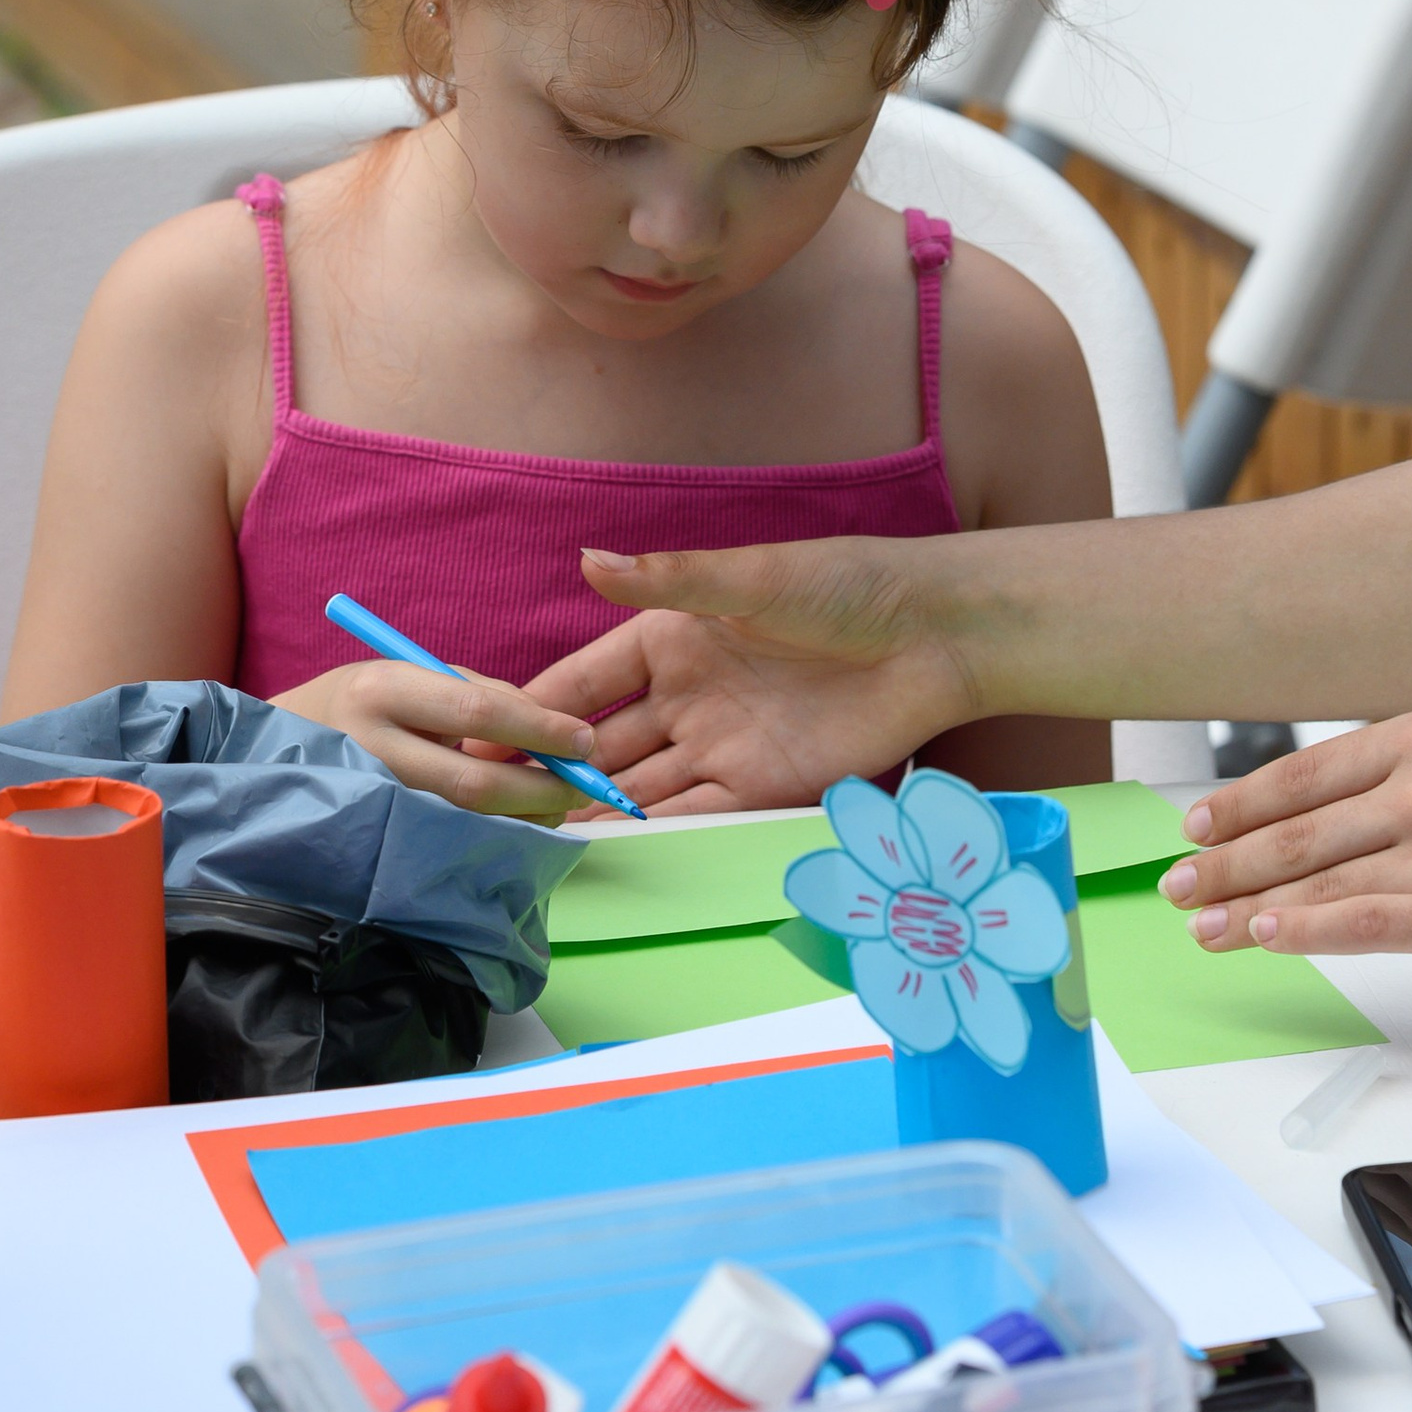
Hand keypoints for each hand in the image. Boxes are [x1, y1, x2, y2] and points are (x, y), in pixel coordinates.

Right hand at [272, 659, 607, 824]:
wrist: (277, 748)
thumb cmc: (364, 702)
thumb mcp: (410, 676)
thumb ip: (478, 695)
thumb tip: (550, 728)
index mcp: (383, 690)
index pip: (477, 712)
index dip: (539, 730)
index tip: (584, 741)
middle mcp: (371, 748)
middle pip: (473, 783)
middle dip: (541, 789)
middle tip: (581, 787)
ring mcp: (368, 804)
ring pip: (464, 823)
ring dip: (523, 819)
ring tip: (556, 806)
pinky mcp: (371, 842)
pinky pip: (445, 844)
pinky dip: (491, 836)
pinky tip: (515, 825)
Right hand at [523, 539, 975, 813]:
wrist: (934, 637)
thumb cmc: (844, 588)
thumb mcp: (751, 579)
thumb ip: (668, 581)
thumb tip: (588, 559)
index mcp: (672, 637)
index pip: (585, 681)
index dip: (532, 710)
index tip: (477, 738)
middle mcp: (686, 695)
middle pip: (603, 743)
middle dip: (551, 775)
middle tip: (491, 811)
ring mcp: (720, 744)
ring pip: (640, 787)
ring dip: (595, 813)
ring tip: (536, 844)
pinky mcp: (761, 786)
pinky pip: (693, 815)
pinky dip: (653, 834)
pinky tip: (612, 852)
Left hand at [1157, 706, 1411, 965]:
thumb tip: (1375, 796)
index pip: (1306, 769)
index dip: (1245, 800)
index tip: (1202, 821)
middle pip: (1296, 826)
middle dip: (1225, 856)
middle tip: (1176, 878)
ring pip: (1315, 876)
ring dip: (1244, 901)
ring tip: (1198, 919)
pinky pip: (1361, 920)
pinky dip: (1302, 927)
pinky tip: (1263, 934)